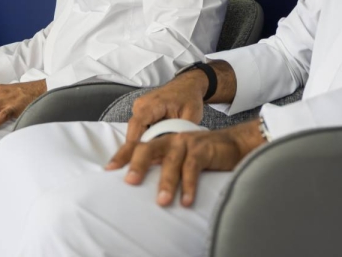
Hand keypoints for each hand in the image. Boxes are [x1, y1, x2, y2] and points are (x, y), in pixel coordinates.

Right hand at [106, 71, 207, 169]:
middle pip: (132, 131)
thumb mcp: (189, 117)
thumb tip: (166, 153)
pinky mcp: (141, 113)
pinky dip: (137, 143)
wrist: (188, 85)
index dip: (133, 143)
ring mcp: (139, 108)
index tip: (130, 160)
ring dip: (131, 148)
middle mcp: (141, 105)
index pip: (138, 125)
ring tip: (121, 167)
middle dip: (126, 151)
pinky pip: (137, 130)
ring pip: (133, 132)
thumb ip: (177, 133)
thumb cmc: (190, 99)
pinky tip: (133, 159)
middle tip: (113, 168)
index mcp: (153, 103)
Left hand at [123, 120, 264, 207]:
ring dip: (167, 183)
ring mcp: (187, 143)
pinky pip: (193, 168)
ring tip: (162, 202)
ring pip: (172, 162)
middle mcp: (171, 138)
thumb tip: (143, 183)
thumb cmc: (201, 154)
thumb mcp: (179, 157)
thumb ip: (163, 164)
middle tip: (129, 181)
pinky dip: (189, 185)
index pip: (139, 147)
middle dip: (138, 164)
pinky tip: (186, 201)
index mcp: (162, 140)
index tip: (108, 170)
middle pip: (150, 148)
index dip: (123, 156)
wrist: (233, 143)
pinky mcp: (202, 149)